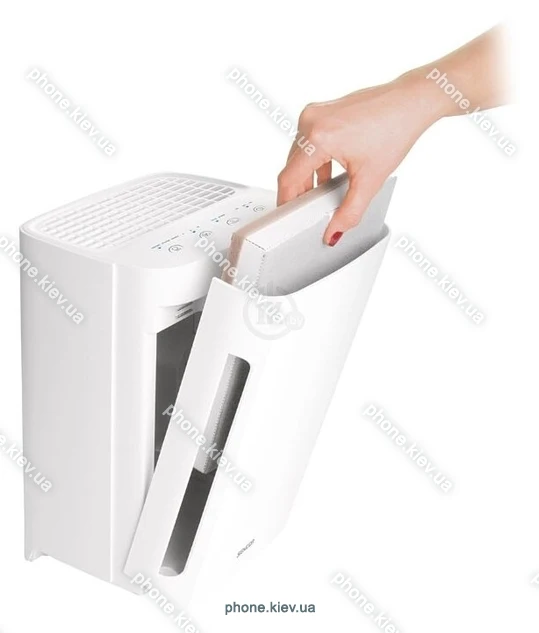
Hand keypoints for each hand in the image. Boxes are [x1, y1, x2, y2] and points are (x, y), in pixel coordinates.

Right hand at [277, 72, 442, 244]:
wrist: (410, 102)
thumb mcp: (370, 181)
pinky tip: (329, 171)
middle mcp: (311, 121)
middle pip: (292, 166)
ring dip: (308, 174)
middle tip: (309, 208)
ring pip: (300, 154)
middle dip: (300, 189)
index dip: (286, 201)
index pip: (289, 178)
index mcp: (317, 137)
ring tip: (323, 190)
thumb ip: (348, 212)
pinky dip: (316, 159)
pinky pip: (308, 141)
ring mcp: (315, 112)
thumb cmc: (395, 129)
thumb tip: (333, 231)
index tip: (287, 214)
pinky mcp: (321, 110)